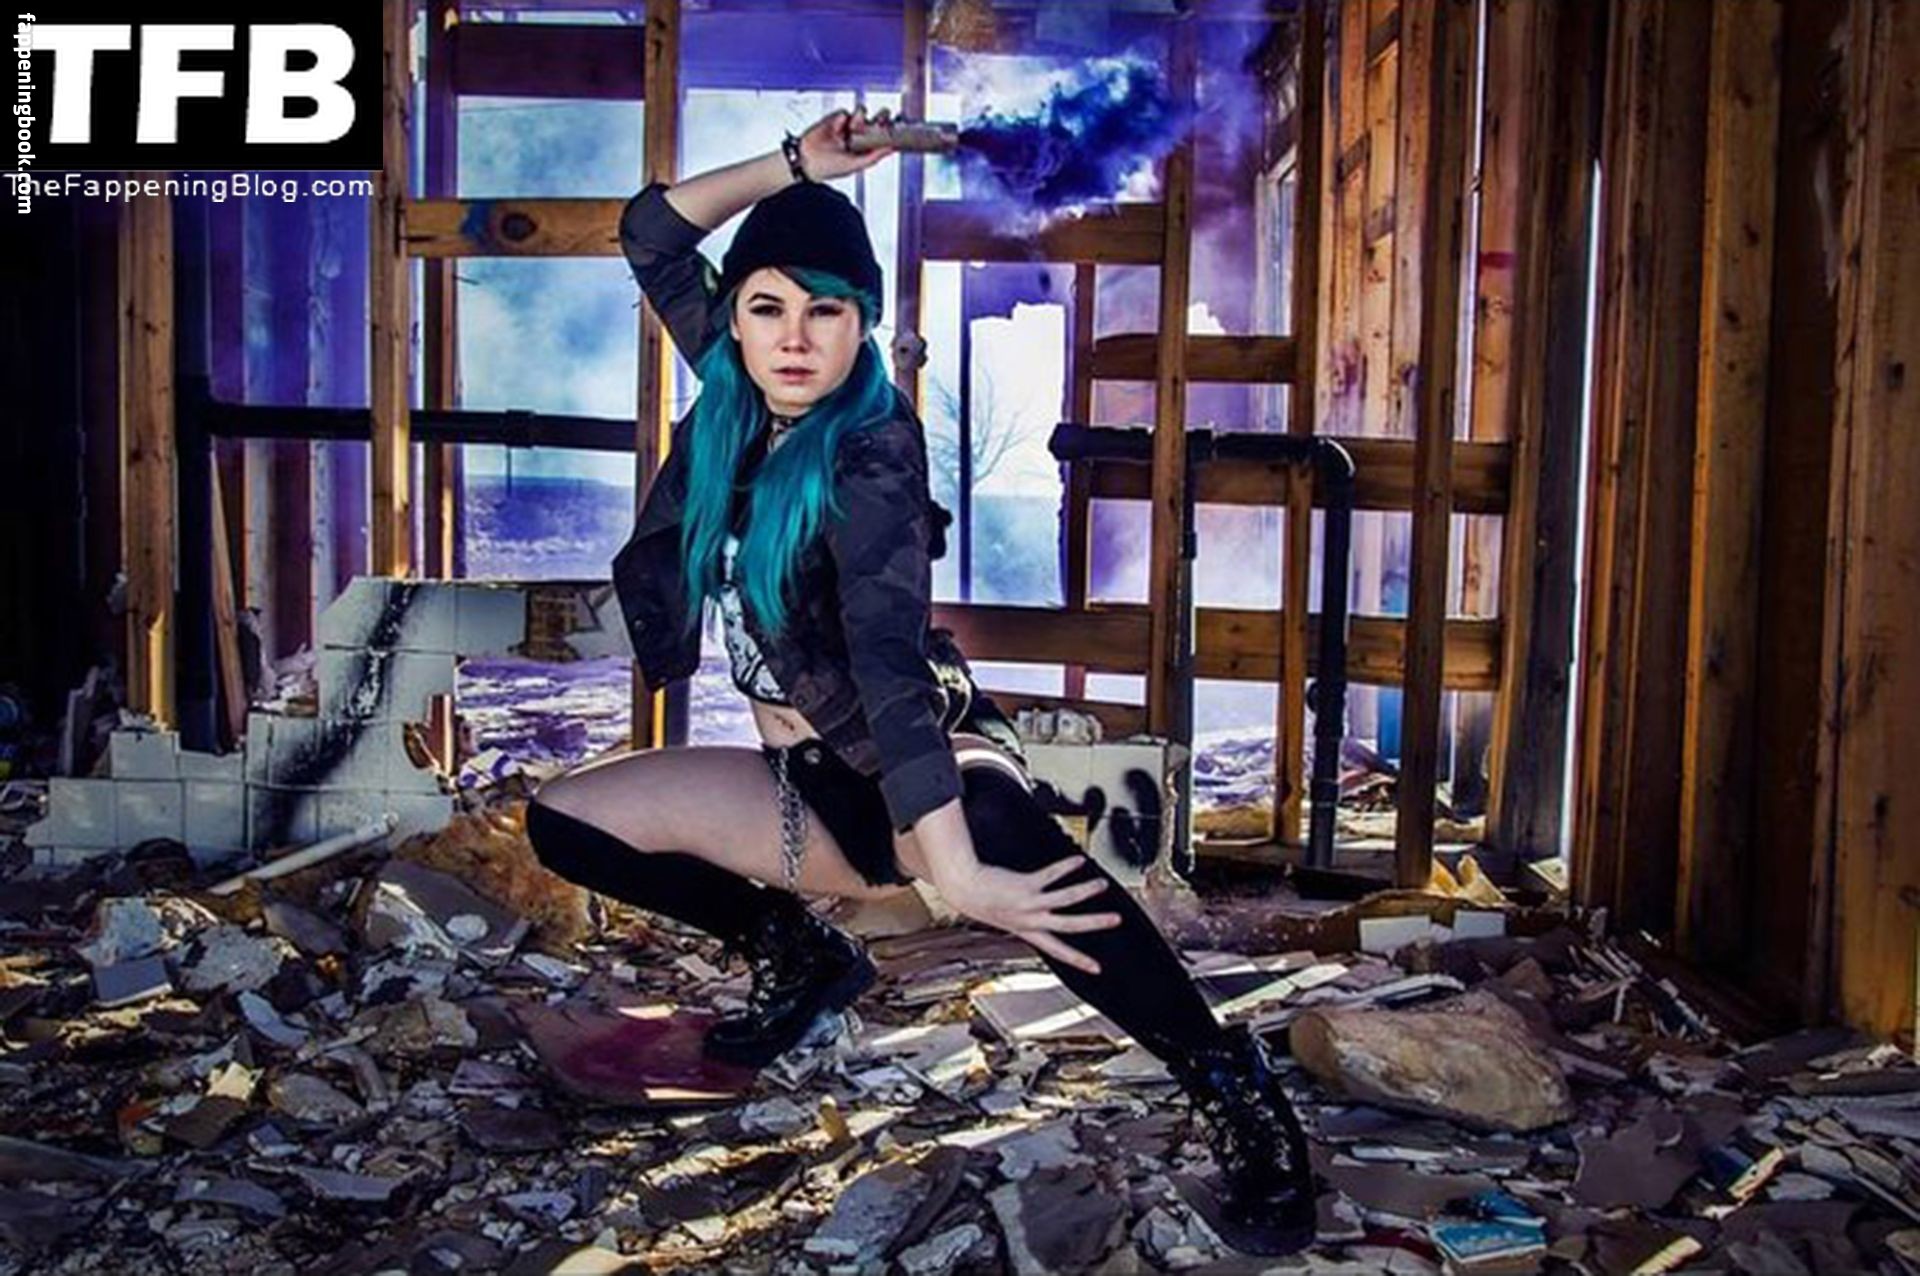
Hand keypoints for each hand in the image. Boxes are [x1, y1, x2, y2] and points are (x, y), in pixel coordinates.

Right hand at [795, 106, 896, 181]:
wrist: (806, 160)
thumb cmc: (829, 168)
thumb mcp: (856, 165)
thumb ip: (874, 156)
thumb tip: (890, 149)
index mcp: (865, 148)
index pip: (881, 136)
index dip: (889, 130)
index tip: (894, 126)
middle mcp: (857, 137)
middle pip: (874, 120)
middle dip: (881, 117)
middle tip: (883, 116)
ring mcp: (846, 127)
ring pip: (860, 114)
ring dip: (859, 118)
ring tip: (852, 128)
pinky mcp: (834, 120)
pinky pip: (843, 113)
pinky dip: (842, 119)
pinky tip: (837, 129)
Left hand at [934, 854, 1122, 974]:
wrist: (964, 889)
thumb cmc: (983, 902)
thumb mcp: (1006, 919)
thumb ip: (1025, 921)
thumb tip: (1042, 917)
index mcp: (1028, 932)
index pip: (1058, 951)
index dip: (1078, 961)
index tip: (1097, 969)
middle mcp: (1031, 920)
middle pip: (1070, 925)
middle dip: (1095, 923)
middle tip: (1116, 920)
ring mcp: (1029, 903)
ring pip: (1065, 898)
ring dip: (1087, 891)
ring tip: (1102, 884)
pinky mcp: (1025, 885)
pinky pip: (1051, 875)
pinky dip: (1067, 867)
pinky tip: (1079, 861)